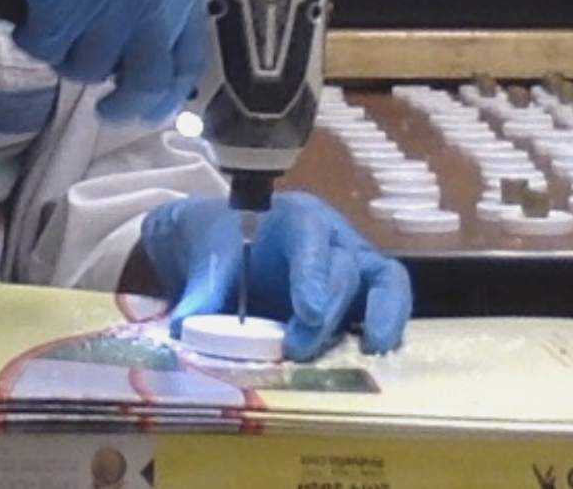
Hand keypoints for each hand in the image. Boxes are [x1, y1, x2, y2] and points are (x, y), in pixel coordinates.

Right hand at [0, 0, 206, 122]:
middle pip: (146, 78)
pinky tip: (25, 12)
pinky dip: (30, 37)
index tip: (140, 104)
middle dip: (120, 101)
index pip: (188, 56)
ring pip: (89, 67)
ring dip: (64, 54)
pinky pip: (46, 47)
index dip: (164, 93)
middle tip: (98, 103)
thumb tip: (138, 57)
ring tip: (49, 20)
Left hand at [140, 192, 411, 359]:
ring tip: (372, 350)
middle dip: (326, 312)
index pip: (310, 238)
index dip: (313, 275)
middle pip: (343, 268)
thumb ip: (200, 290)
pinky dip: (388, 326)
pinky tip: (374, 355)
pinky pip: (388, 304)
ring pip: (382, 281)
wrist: (227, 251)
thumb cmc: (223, 245)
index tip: (307, 312)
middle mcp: (331, 238)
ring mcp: (352, 265)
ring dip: (381, 316)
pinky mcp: (362, 296)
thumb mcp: (206, 258)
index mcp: (292, 218)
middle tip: (298, 349)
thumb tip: (184, 328)